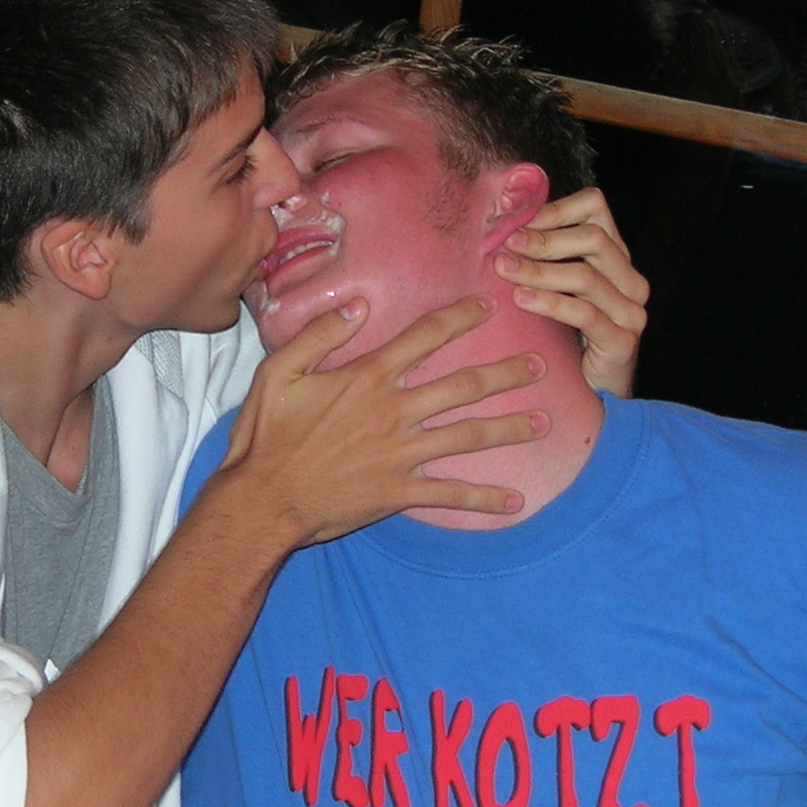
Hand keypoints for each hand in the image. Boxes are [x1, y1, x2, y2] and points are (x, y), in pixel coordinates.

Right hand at [215, 294, 546, 544]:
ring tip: (544, 422)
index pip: (425, 336)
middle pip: (464, 385)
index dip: (460, 317)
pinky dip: (485, 498)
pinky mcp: (400, 492)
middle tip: (539, 366)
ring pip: (469, 436)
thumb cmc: (265, 435)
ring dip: (510, 428)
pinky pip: (451, 494)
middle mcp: (395, 410)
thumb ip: (318, 335)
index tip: (489, 306)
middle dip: (506, 373)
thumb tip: (358, 305)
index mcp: (367, 376)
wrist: (262, 499)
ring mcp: (402, 453)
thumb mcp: (277, 372)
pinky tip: (515, 501)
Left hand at [497, 187, 647, 396]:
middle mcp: (630, 281)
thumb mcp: (554, 289)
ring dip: (539, 270)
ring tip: (503, 269)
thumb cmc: (565, 338)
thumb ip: (542, 256)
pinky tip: (521, 299)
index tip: (517, 221)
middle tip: (505, 244)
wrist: (591, 395)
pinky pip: (584, 314)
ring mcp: (631, 312)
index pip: (596, 208)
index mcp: (616, 258)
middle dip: (544, 239)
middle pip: (593, 239)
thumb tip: (503, 218)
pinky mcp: (623, 342)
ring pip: (586, 276)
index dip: (555, 208)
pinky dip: (550, 303)